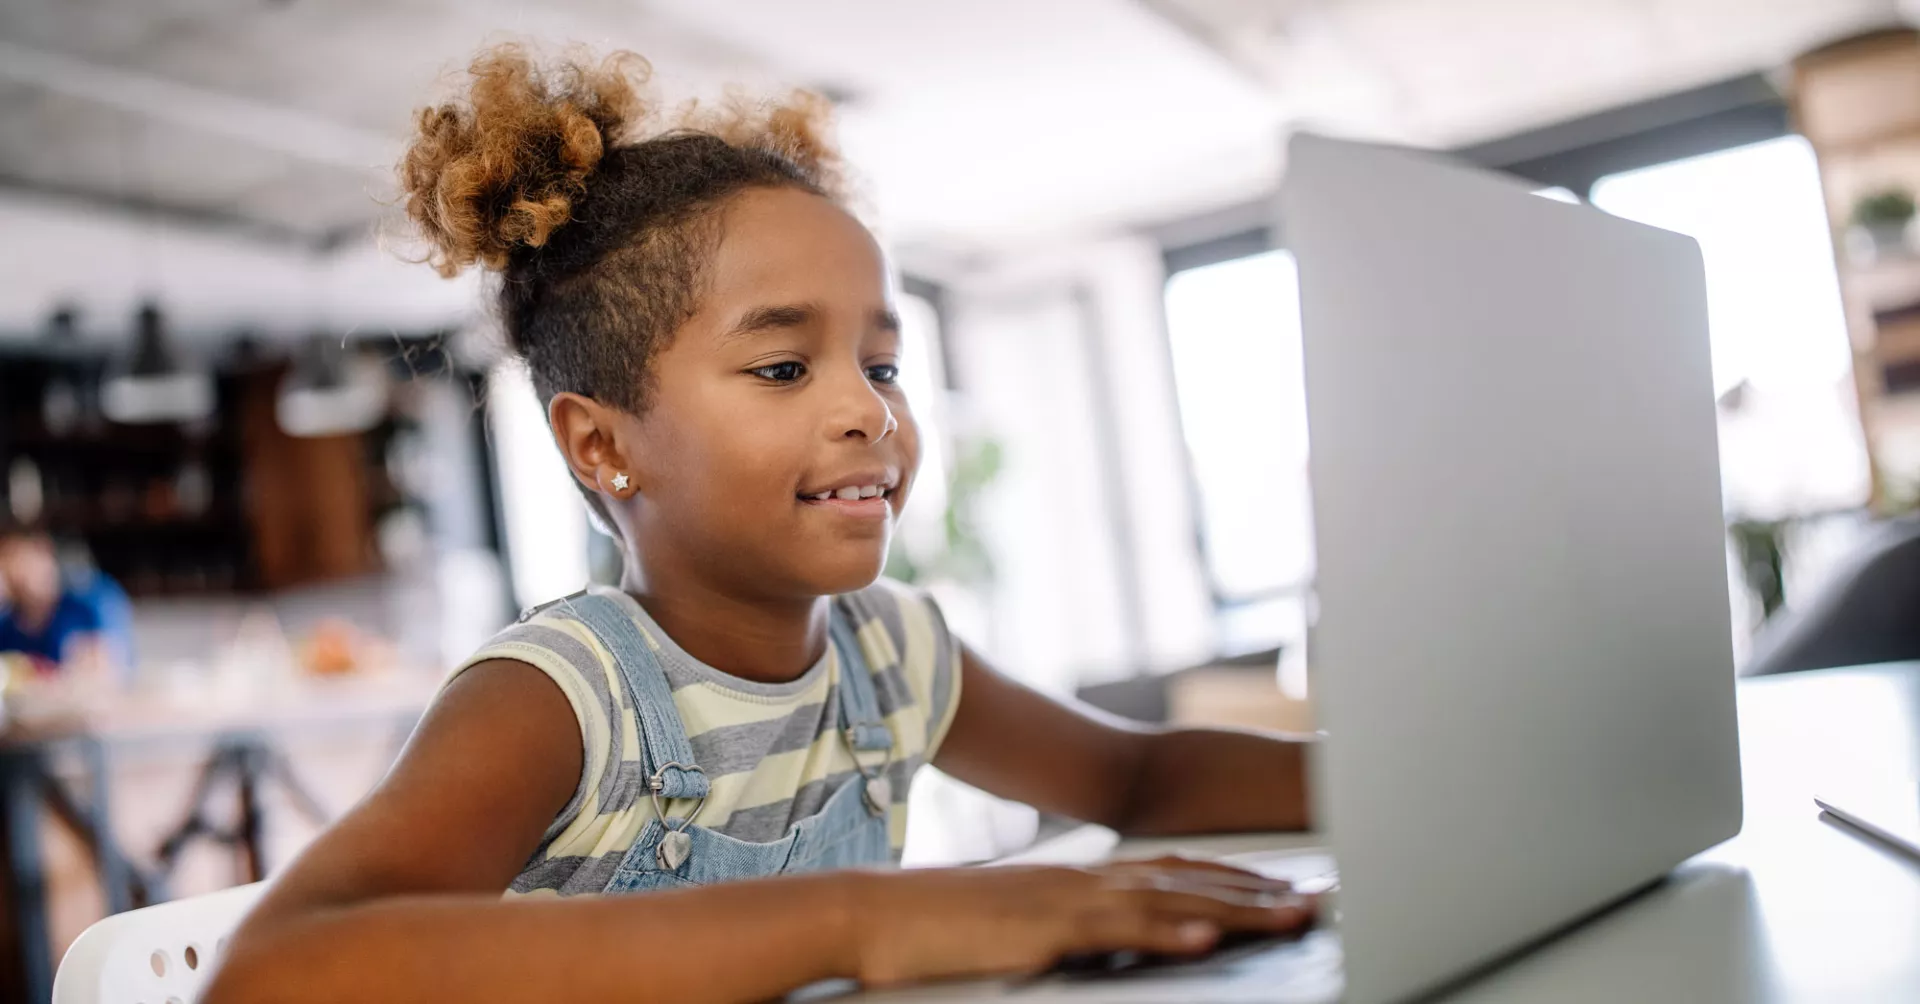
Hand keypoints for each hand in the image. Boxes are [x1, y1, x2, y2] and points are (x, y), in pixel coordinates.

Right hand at [847, 856, 1315, 987]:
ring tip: (1294, 917)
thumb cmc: (940, 933)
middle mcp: (1086, 881)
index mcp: (1082, 883)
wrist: (876, 917)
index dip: (1237, 882)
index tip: (1288, 890)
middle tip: (1320, 899)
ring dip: (1239, 909)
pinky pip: (1116, 930)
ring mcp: (1069, 900)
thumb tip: (1102, 944)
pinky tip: (1208, 938)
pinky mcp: (1045, 927)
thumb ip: (1069, 932)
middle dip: (1261, 893)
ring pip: (1171, 901)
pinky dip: (1166, 932)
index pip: (1177, 875)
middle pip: (1191, 883)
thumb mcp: (1021, 930)